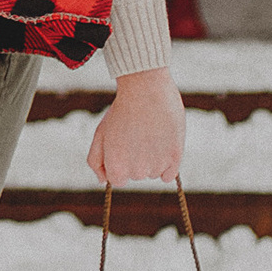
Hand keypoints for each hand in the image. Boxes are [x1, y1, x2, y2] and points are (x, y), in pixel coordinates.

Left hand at [84, 65, 185, 187]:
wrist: (146, 89)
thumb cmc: (122, 111)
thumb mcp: (100, 134)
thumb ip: (96, 161)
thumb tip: (102, 181)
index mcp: (116, 168)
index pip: (118, 179)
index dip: (120, 161)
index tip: (123, 145)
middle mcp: (137, 172)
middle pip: (137, 174)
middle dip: (136, 158)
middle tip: (137, 134)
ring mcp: (157, 165)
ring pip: (154, 172)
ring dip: (152, 159)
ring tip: (150, 134)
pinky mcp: (175, 158)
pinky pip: (169, 175)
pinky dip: (168, 164)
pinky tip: (162, 145)